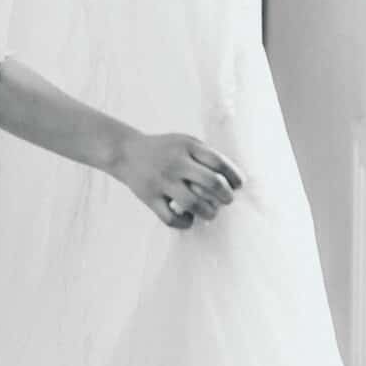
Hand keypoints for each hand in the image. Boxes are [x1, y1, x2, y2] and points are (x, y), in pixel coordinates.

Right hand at [107, 128, 246, 229]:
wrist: (126, 152)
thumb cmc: (163, 149)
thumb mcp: (185, 142)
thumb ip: (206, 155)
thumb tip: (232, 178)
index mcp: (187, 147)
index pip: (218, 162)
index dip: (233, 176)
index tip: (238, 185)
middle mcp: (175, 163)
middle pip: (211, 183)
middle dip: (226, 196)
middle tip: (227, 200)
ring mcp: (162, 181)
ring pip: (193, 204)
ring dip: (209, 212)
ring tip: (210, 212)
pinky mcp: (149, 197)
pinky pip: (171, 218)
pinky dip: (185, 223)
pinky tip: (189, 219)